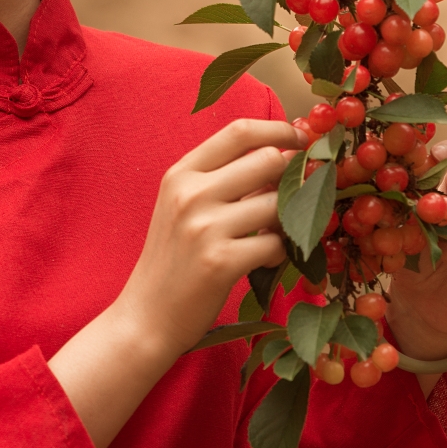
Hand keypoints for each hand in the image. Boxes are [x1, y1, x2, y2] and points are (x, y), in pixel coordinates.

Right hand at [114, 119, 301, 361]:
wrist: (145, 317)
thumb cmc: (171, 260)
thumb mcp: (183, 208)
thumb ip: (222, 181)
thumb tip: (281, 158)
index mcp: (181, 173)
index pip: (240, 131)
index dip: (279, 130)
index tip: (300, 141)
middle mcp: (191, 193)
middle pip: (268, 160)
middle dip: (293, 177)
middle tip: (298, 195)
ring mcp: (205, 227)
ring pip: (278, 204)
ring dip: (288, 221)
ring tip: (275, 236)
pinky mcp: (221, 262)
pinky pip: (276, 245)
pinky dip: (280, 254)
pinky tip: (264, 262)